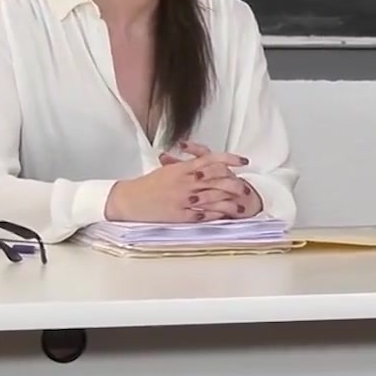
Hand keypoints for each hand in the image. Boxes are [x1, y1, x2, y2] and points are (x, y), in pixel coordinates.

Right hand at [105, 145, 248, 222]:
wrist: (129, 200)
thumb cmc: (148, 185)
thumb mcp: (168, 170)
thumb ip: (187, 166)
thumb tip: (203, 161)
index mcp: (183, 169)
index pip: (212, 159)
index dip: (230, 159)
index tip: (243, 161)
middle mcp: (186, 183)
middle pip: (218, 179)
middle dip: (235, 183)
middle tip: (246, 188)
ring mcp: (184, 200)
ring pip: (214, 198)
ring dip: (231, 202)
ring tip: (242, 205)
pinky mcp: (181, 215)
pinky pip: (203, 215)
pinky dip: (217, 214)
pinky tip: (226, 216)